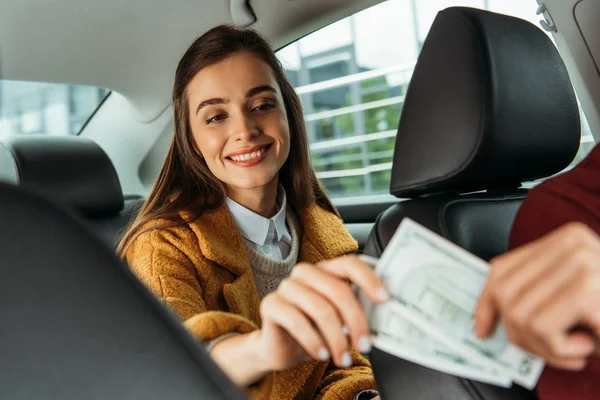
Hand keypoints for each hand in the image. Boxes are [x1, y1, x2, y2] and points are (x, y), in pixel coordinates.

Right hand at [254, 254, 389, 370]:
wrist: (282, 349)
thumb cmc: (315, 331)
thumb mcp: (340, 321)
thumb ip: (356, 312)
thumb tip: (383, 319)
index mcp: (326, 270)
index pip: (350, 264)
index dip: (369, 279)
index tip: (385, 299)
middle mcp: (306, 273)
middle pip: (337, 290)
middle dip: (356, 321)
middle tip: (365, 345)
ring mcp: (286, 286)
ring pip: (319, 308)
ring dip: (336, 338)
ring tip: (343, 358)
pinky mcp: (270, 304)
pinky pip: (296, 321)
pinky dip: (313, 341)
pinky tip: (321, 355)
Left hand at [474, 222, 599, 369]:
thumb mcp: (570, 298)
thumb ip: (537, 294)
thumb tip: (487, 316)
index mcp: (564, 239)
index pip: (502, 268)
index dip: (485, 302)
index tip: (483, 327)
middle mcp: (572, 242)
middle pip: (506, 294)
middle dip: (520, 333)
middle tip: (549, 349)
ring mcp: (581, 262)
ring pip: (520, 315)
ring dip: (543, 347)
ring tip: (572, 348)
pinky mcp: (588, 288)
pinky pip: (542, 329)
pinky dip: (558, 351)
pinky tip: (586, 347)